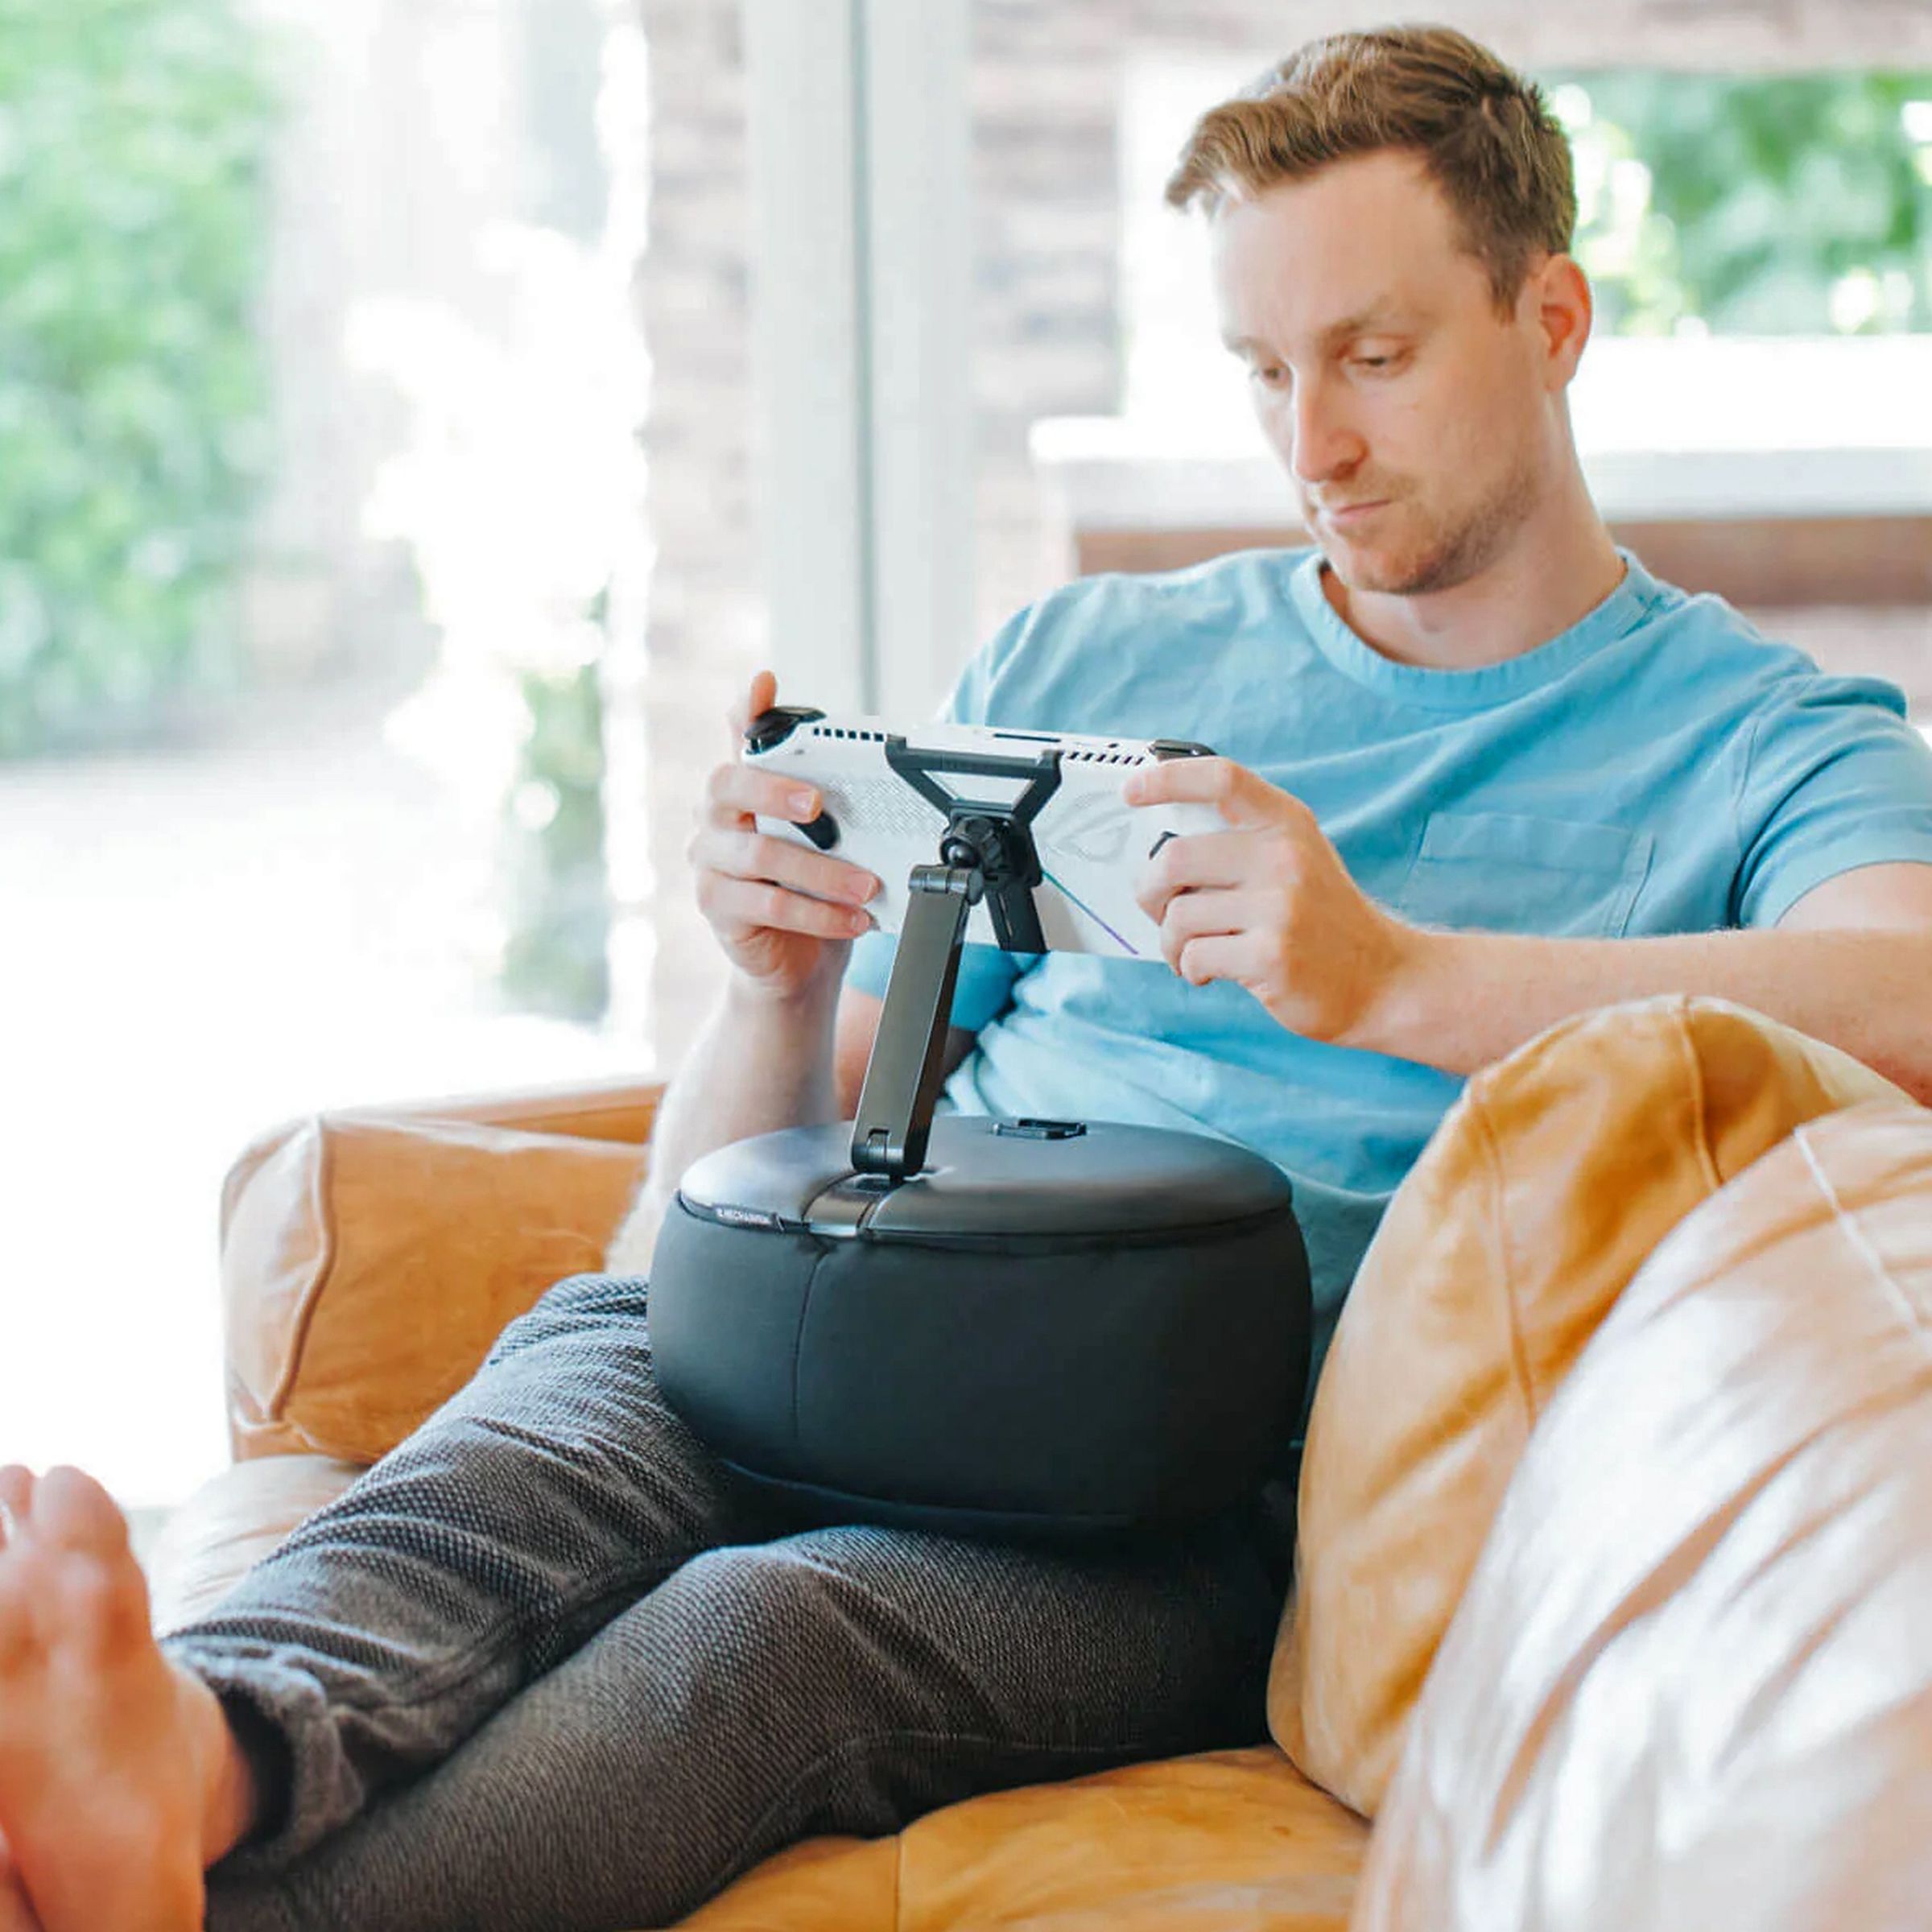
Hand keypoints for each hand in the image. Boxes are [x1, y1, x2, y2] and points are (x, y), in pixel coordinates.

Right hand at [686, 670, 882, 1001]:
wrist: (796, 961)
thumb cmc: (810, 888)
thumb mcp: (827, 838)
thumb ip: (835, 799)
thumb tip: (866, 761)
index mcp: (742, 786)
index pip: (737, 735)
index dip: (745, 707)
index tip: (764, 682)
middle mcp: (713, 817)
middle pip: (728, 785)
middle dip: (775, 788)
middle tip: (819, 802)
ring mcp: (708, 862)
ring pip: (759, 853)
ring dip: (822, 871)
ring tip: (867, 885)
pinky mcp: (717, 906)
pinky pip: (769, 904)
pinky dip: (819, 913)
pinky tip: (854, 917)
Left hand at [1126, 756, 1420, 1046]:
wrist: (1383, 980)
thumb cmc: (1321, 921)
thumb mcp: (1295, 861)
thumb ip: (1239, 845)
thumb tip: (1154, 854)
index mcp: (1286, 823)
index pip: (1221, 778)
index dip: (1168, 777)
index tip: (1131, 790)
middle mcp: (1284, 857)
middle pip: (1174, 858)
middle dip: (1149, 892)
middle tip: (1157, 910)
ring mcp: (1281, 907)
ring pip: (1178, 916)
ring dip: (1170, 942)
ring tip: (1191, 952)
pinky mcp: (1272, 955)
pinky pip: (1194, 956)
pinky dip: (1189, 968)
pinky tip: (1210, 971)